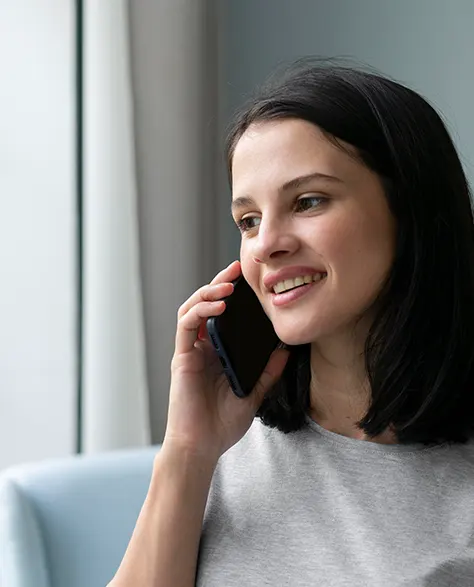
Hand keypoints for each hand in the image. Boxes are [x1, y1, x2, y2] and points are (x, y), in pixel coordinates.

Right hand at [163, 260, 288, 464]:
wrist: (202, 447)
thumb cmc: (222, 424)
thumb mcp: (254, 393)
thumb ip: (268, 372)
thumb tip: (286, 351)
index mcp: (217, 353)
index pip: (222, 316)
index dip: (232, 296)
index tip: (250, 281)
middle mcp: (202, 348)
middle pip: (206, 306)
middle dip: (219, 283)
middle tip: (237, 269)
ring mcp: (190, 351)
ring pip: (192, 309)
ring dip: (208, 292)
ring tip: (228, 284)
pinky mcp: (182, 358)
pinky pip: (186, 326)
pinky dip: (200, 312)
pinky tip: (218, 306)